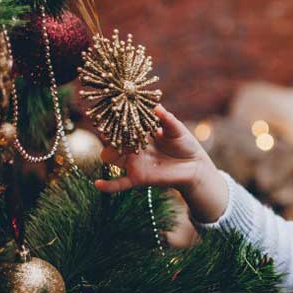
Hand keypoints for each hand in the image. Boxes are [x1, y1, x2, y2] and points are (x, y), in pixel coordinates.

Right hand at [94, 106, 227, 222]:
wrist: (194, 167)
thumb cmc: (185, 144)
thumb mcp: (176, 129)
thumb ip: (166, 119)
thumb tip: (157, 107)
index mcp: (140, 132)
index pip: (124, 123)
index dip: (115, 118)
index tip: (106, 111)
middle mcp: (133, 146)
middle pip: (114, 140)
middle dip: (108, 136)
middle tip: (104, 130)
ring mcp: (133, 162)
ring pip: (113, 159)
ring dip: (108, 154)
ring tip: (107, 152)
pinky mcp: (137, 178)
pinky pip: (119, 183)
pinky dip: (108, 185)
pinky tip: (97, 184)